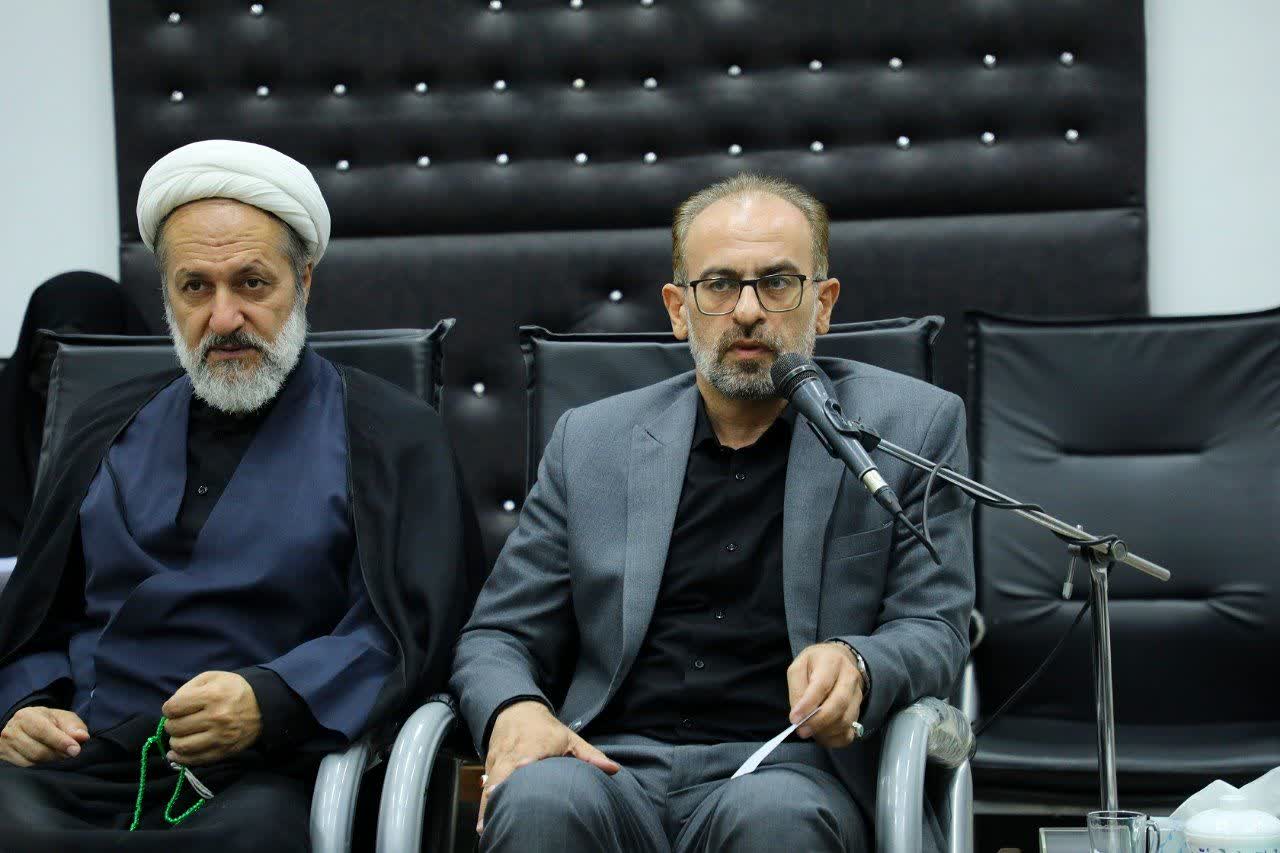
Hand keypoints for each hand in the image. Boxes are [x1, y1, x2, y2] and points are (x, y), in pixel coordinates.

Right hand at [0, 707, 88, 765]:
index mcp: (26, 716)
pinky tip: (47, 760)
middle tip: (70, 754)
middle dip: (58, 754)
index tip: (75, 750)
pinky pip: (25, 768)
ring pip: (32, 762)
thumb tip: (82, 737)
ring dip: (51, 761)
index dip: (60, 742)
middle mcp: (11, 731)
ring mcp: (5, 746)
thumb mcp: (63, 718)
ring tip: (60, 755)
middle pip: (37, 751)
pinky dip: (40, 766)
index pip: (43, 731)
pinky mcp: (4, 758)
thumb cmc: (49, 722)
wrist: (27, 726)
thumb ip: (73, 727)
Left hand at [162, 671, 261, 765]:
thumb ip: (188, 688)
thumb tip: (170, 710)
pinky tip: (177, 753)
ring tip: (180, 735)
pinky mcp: (224, 751)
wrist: (263, 706)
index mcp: (212, 696)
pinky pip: (195, 760)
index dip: (169, 708)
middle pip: (175, 727)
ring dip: (175, 741)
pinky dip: (181, 758)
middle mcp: (216, 718)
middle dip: (172, 724)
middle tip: (179, 721)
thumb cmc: (233, 690)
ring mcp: (220, 737)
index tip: (175, 708)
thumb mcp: (212, 677)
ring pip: (182, 746)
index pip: (173, 708)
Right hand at [478, 700, 618, 833]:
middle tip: (497, 814)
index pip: (527, 754)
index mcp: (535, 744)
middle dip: (499, 790)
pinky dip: (484, 802)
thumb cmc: (546, 729)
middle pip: (504, 772)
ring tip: (487, 827)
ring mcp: (499, 760)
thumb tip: (613, 769)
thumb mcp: (570, 739)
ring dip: (488, 803)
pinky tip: (484, 822)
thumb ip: (590, 756)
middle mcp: (514, 753)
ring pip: (491, 781)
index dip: (523, 762)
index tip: (521, 769)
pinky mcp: (489, 765)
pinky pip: (485, 784)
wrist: (515, 711)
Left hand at [787, 642, 864, 747]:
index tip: (794, 719)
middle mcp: (850, 677)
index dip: (808, 704)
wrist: (837, 659)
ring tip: (809, 731)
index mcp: (832, 662)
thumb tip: (798, 716)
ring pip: (846, 720)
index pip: (822, 685)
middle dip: (818, 721)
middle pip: (839, 703)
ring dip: (826, 731)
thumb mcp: (798, 668)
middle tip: (801, 731)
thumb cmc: (814, 665)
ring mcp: (858, 694)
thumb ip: (797, 690)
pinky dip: (835, 739)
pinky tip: (822, 735)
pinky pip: (850, 731)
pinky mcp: (859, 710)